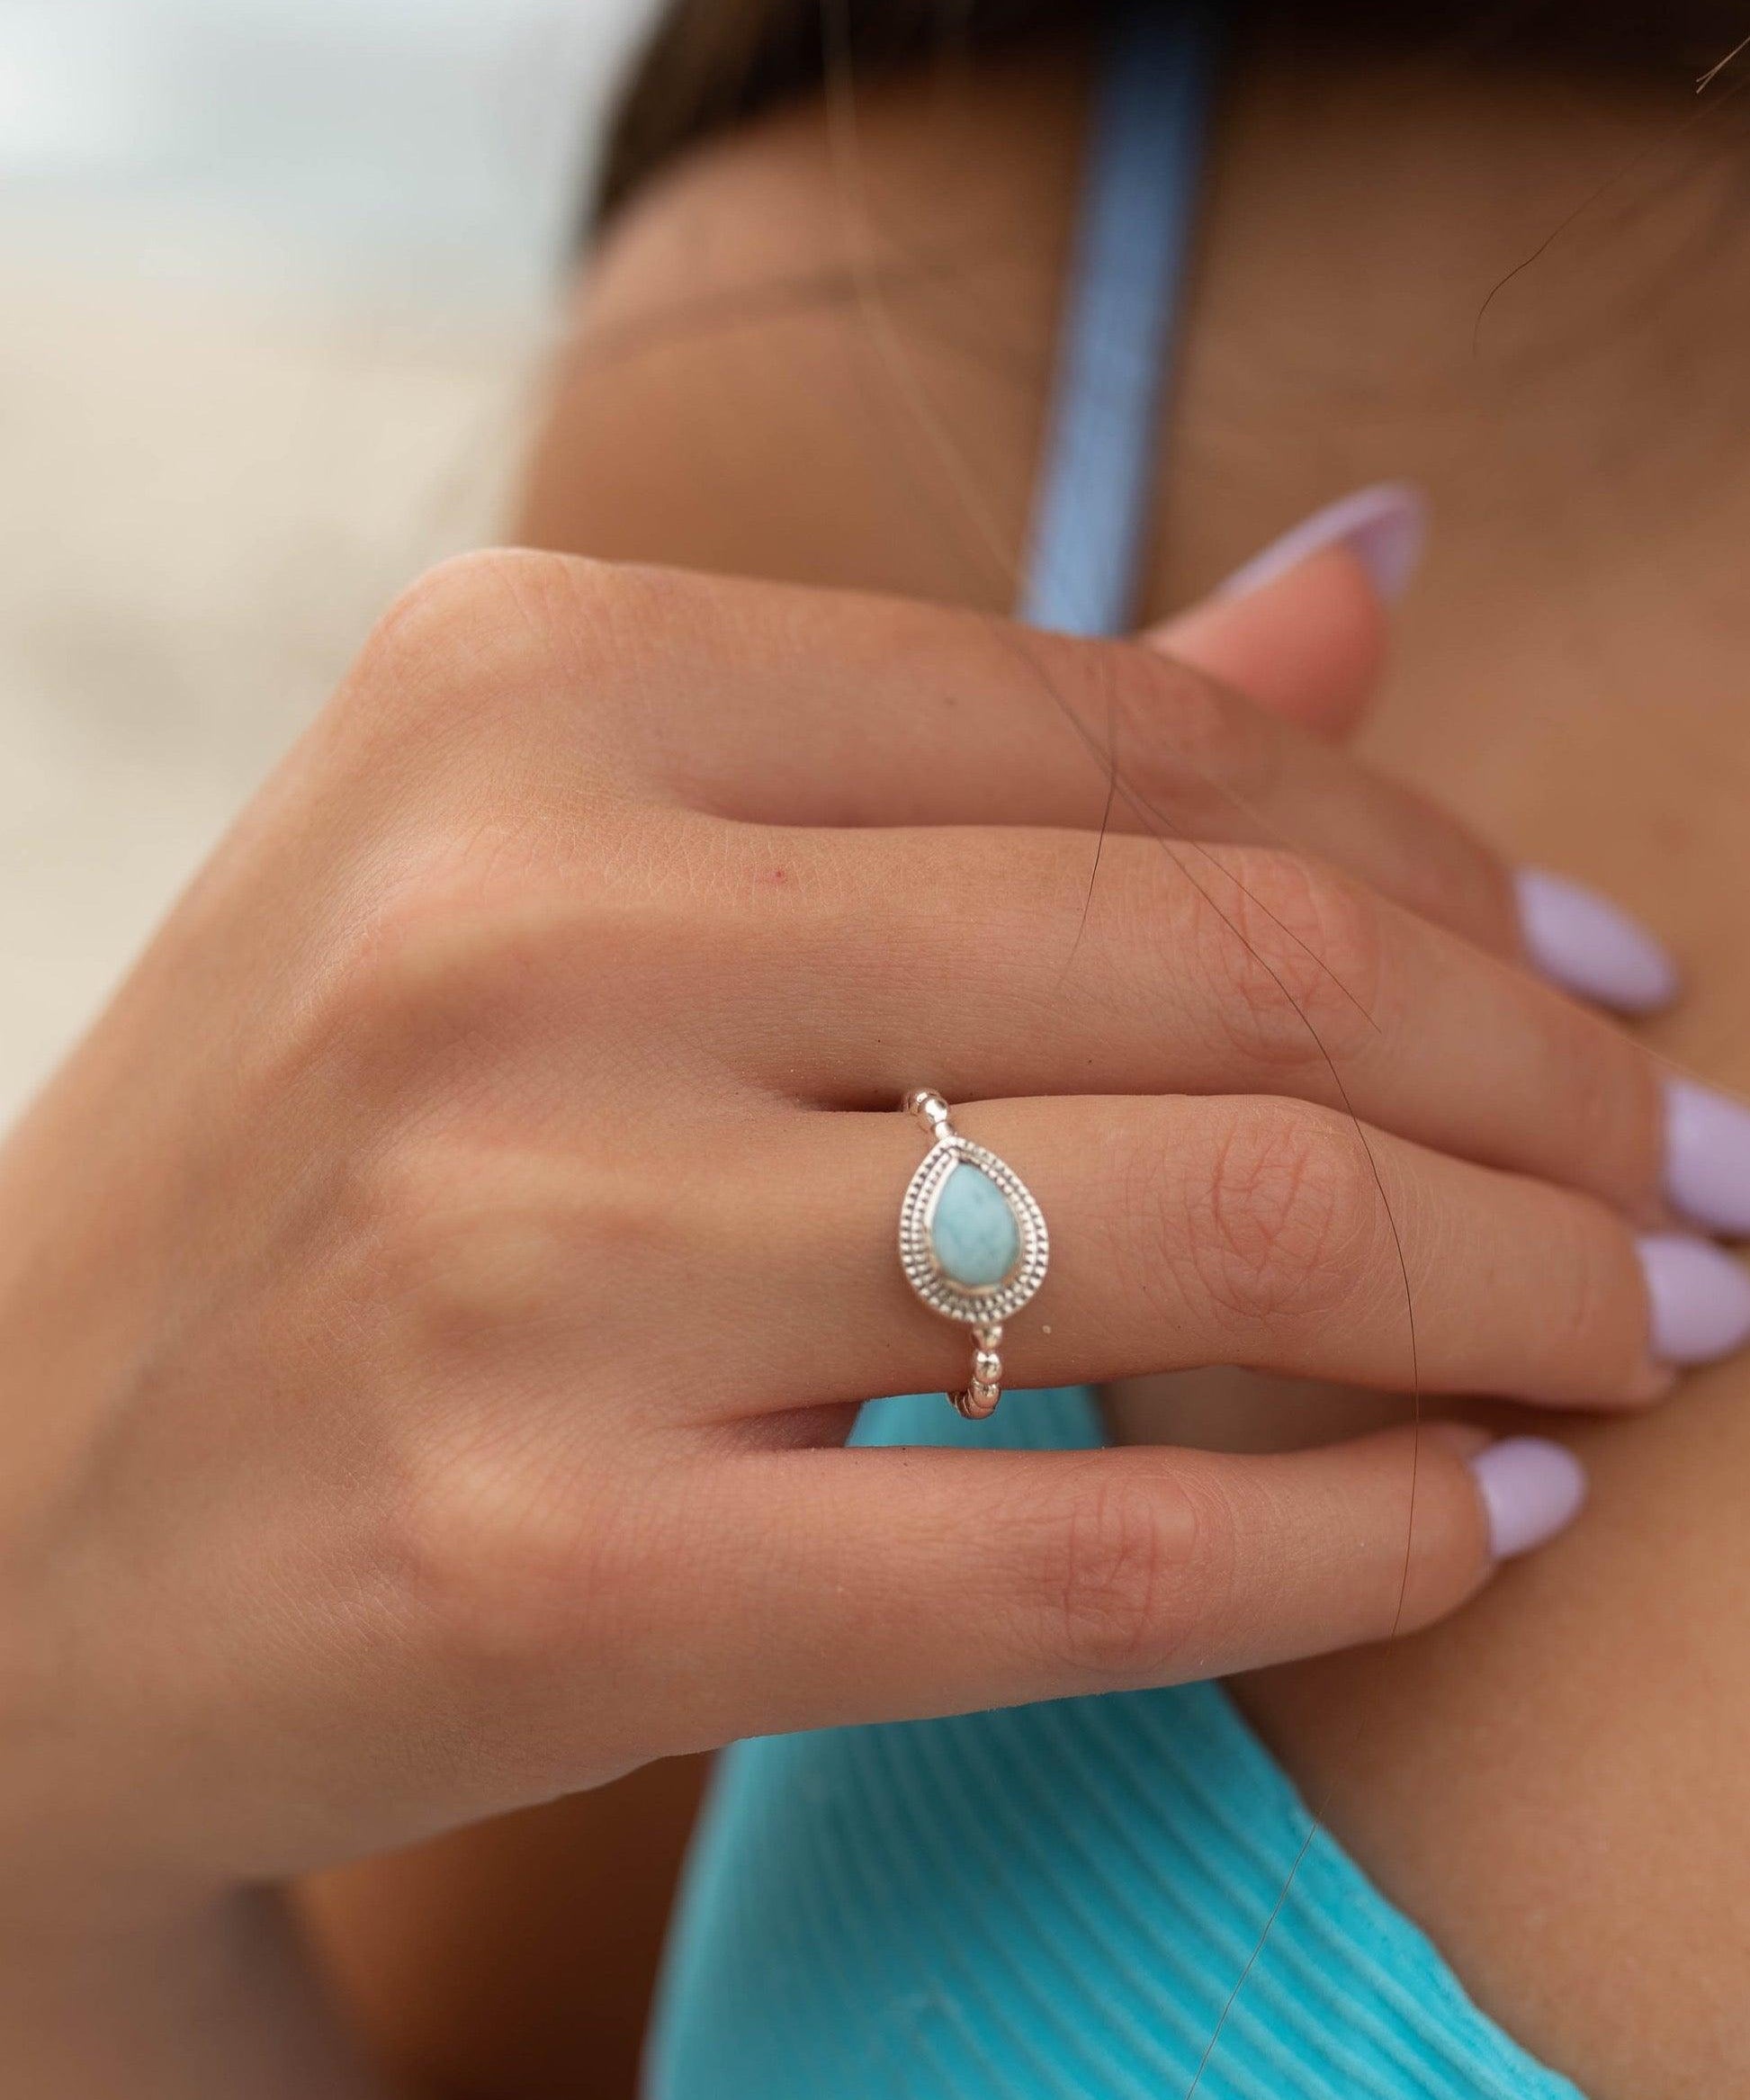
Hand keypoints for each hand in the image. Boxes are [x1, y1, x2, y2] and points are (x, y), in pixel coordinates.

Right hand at [0, 550, 1730, 1924]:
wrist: (6, 1539)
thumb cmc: (331, 1178)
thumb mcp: (591, 872)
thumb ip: (986, 744)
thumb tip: (1366, 585)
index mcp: (532, 688)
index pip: (1132, 744)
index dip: (1447, 866)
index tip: (1615, 975)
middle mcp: (512, 923)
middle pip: (1224, 967)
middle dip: (1551, 1084)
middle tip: (1705, 1174)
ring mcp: (518, 1246)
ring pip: (1211, 1223)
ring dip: (1521, 1283)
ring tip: (1653, 1327)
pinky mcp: (546, 1571)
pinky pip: (1097, 1548)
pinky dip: (1365, 1527)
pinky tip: (1491, 1513)